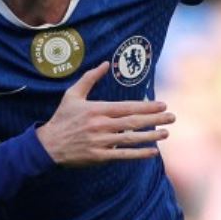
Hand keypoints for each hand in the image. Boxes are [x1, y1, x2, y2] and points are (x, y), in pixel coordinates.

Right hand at [33, 61, 174, 166]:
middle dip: (155, 119)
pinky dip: (139, 154)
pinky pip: (123, 155)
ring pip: (131, 138)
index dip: (147, 106)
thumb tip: (105, 63)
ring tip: (166, 133)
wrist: (48, 145)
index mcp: (97, 109)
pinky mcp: (99, 156)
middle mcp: (101, 125)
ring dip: (151, 136)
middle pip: (134, 121)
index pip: (128, 107)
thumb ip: (90, 78)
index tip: (162, 105)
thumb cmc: (62, 118)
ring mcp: (101, 142)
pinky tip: (152, 152)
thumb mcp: (72, 95)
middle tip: (172, 117)